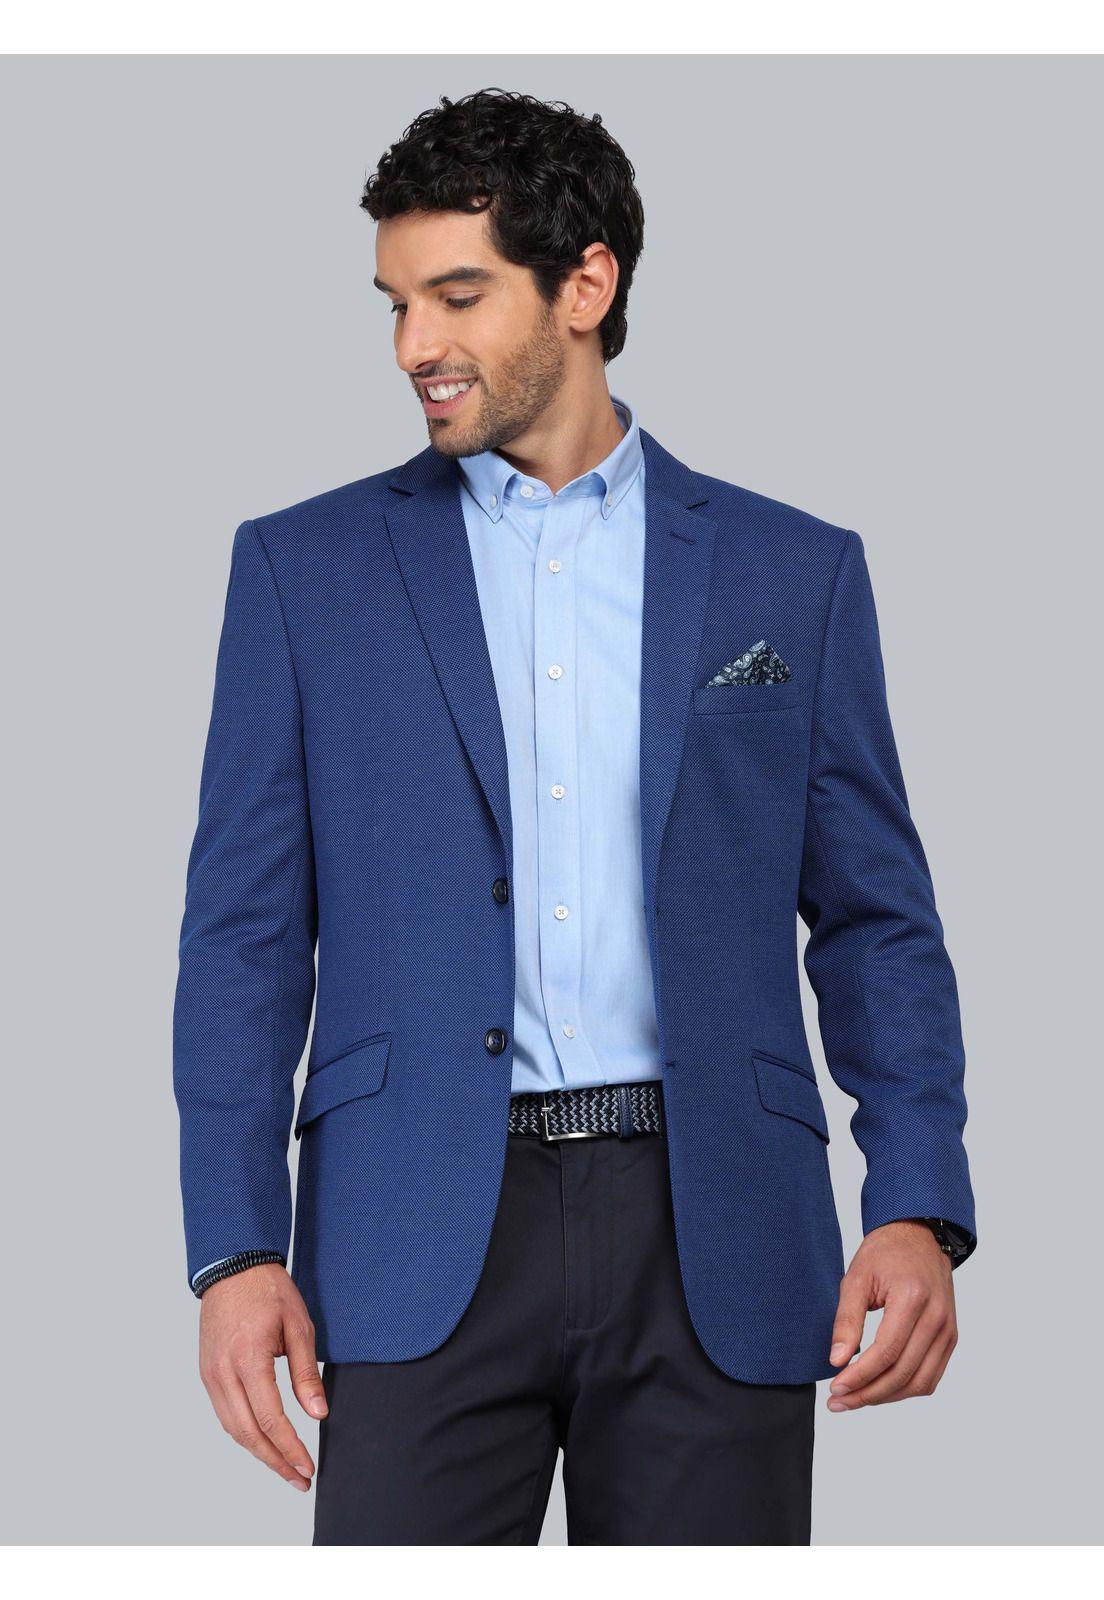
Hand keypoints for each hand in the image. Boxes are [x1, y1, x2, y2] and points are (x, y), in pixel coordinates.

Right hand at [199, 1263, 327, 1489]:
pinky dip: (244, 1433)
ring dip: (259, 1452)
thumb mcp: (298, 1326)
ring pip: (233, 1428)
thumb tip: (318, 1414)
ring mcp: (210, 1375)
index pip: (269, 1419)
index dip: (290, 1449)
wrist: (232, 1267)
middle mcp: (223, 1373)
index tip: (308, 1467)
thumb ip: (305, 1373)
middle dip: (275, 1461)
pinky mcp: (207, 1373)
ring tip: (286, 1467)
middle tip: (300, 1479)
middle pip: (247, 1433)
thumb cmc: (269, 1291)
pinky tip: (264, 1441)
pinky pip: (225, 1414)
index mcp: (248, 1359)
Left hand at [826, 1220, 957, 1411]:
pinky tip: (879, 1388)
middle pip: (903, 1373)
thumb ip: (846, 1320)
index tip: (835, 1387)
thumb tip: (836, 1361)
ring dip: (886, 1397)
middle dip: (868, 1394)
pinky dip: (904, 1389)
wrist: (919, 1237)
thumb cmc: (885, 1253)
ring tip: (855, 1399)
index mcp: (913, 1297)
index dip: (859, 1376)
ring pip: (920, 1382)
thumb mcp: (856, 1278)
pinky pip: (930, 1376)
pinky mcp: (951, 1338)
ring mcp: (949, 1330)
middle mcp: (937, 1317)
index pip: (886, 1352)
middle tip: (838, 1401)